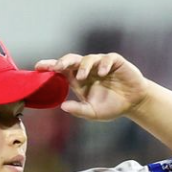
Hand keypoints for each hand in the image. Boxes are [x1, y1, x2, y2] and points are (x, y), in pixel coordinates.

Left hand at [35, 53, 149, 120]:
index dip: (50, 67)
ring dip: (83, 66)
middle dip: (63, 61)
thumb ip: (78, 110)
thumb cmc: (111, 107)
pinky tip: (102, 73)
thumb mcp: (92, 113)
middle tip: (57, 67)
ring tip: (81, 77)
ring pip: (88, 58)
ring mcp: (101, 64)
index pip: (61, 71)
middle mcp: (87, 70)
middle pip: (71, 60)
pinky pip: (107, 59)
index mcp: (78, 80)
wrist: (133, 103)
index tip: (38, 67)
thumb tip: (62, 107)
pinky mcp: (115, 61)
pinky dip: (103, 64)